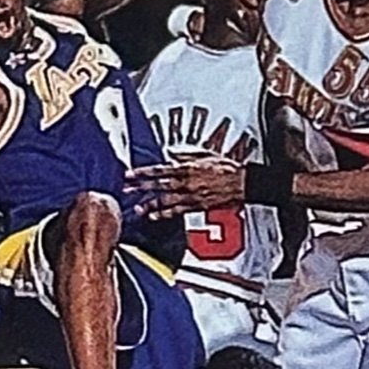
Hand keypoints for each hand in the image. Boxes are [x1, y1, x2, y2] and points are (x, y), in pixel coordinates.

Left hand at [125, 157, 245, 215]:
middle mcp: (186, 182)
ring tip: (137, 208)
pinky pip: (177, 211)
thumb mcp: (205, 154)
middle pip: (158, 185)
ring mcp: (190, 195)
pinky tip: (154, 216)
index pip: (159, 170)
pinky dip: (164, 214)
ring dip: (149, 204)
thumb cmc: (226, 168)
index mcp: (187, 167)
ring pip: (165, 200)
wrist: (241, 182)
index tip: (130, 174)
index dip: (143, 173)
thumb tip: (171, 152)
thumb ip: (186, 154)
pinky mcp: (196, 206)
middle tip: (127, 190)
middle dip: (141, 188)